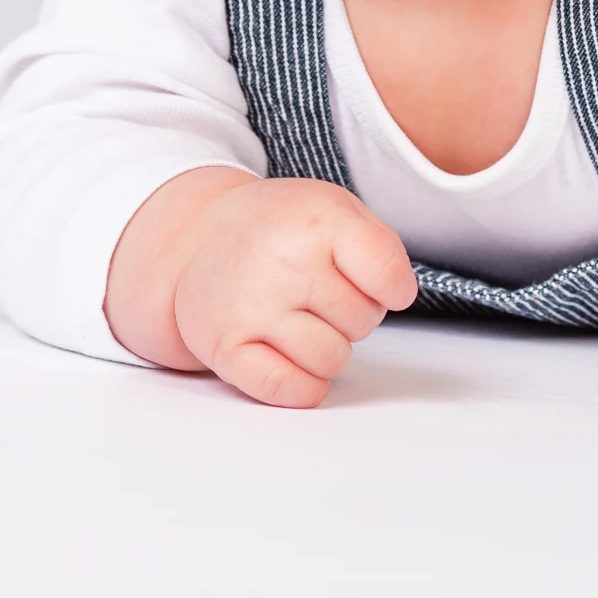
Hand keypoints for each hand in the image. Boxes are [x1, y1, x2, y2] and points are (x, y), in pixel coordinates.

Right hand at [105, 166, 418, 406]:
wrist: (200, 236)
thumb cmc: (280, 228)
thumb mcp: (336, 208)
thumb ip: (379, 247)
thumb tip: (398, 295)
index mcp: (317, 222)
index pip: (389, 276)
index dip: (393, 288)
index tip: (378, 282)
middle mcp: (283, 263)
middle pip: (363, 322)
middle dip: (353, 313)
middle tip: (320, 291)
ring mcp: (251, 308)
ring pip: (331, 360)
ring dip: (327, 348)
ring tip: (301, 318)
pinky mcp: (225, 347)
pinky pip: (287, 389)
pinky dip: (301, 385)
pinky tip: (291, 357)